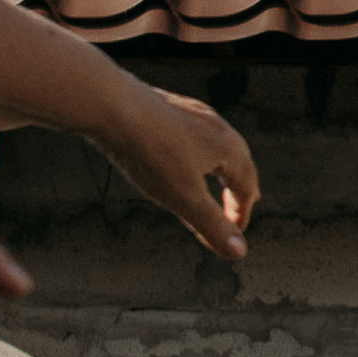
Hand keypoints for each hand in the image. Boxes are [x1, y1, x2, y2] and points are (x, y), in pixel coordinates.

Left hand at [90, 83, 259, 259]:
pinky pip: (192, 135)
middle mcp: (218, 127)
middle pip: (238, 163)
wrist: (111, 104)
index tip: (232, 234)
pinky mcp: (170, 106)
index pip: (247, 187)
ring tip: (210, 182)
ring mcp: (194, 114)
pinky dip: (195, 154)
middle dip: (237, 190)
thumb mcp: (183, 198)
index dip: (241, 214)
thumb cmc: (148, 151)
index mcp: (229, 148)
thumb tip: (240, 252)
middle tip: (233, 209)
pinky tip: (176, 156)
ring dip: (217, 170)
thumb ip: (212, 226)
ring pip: (216, 146)